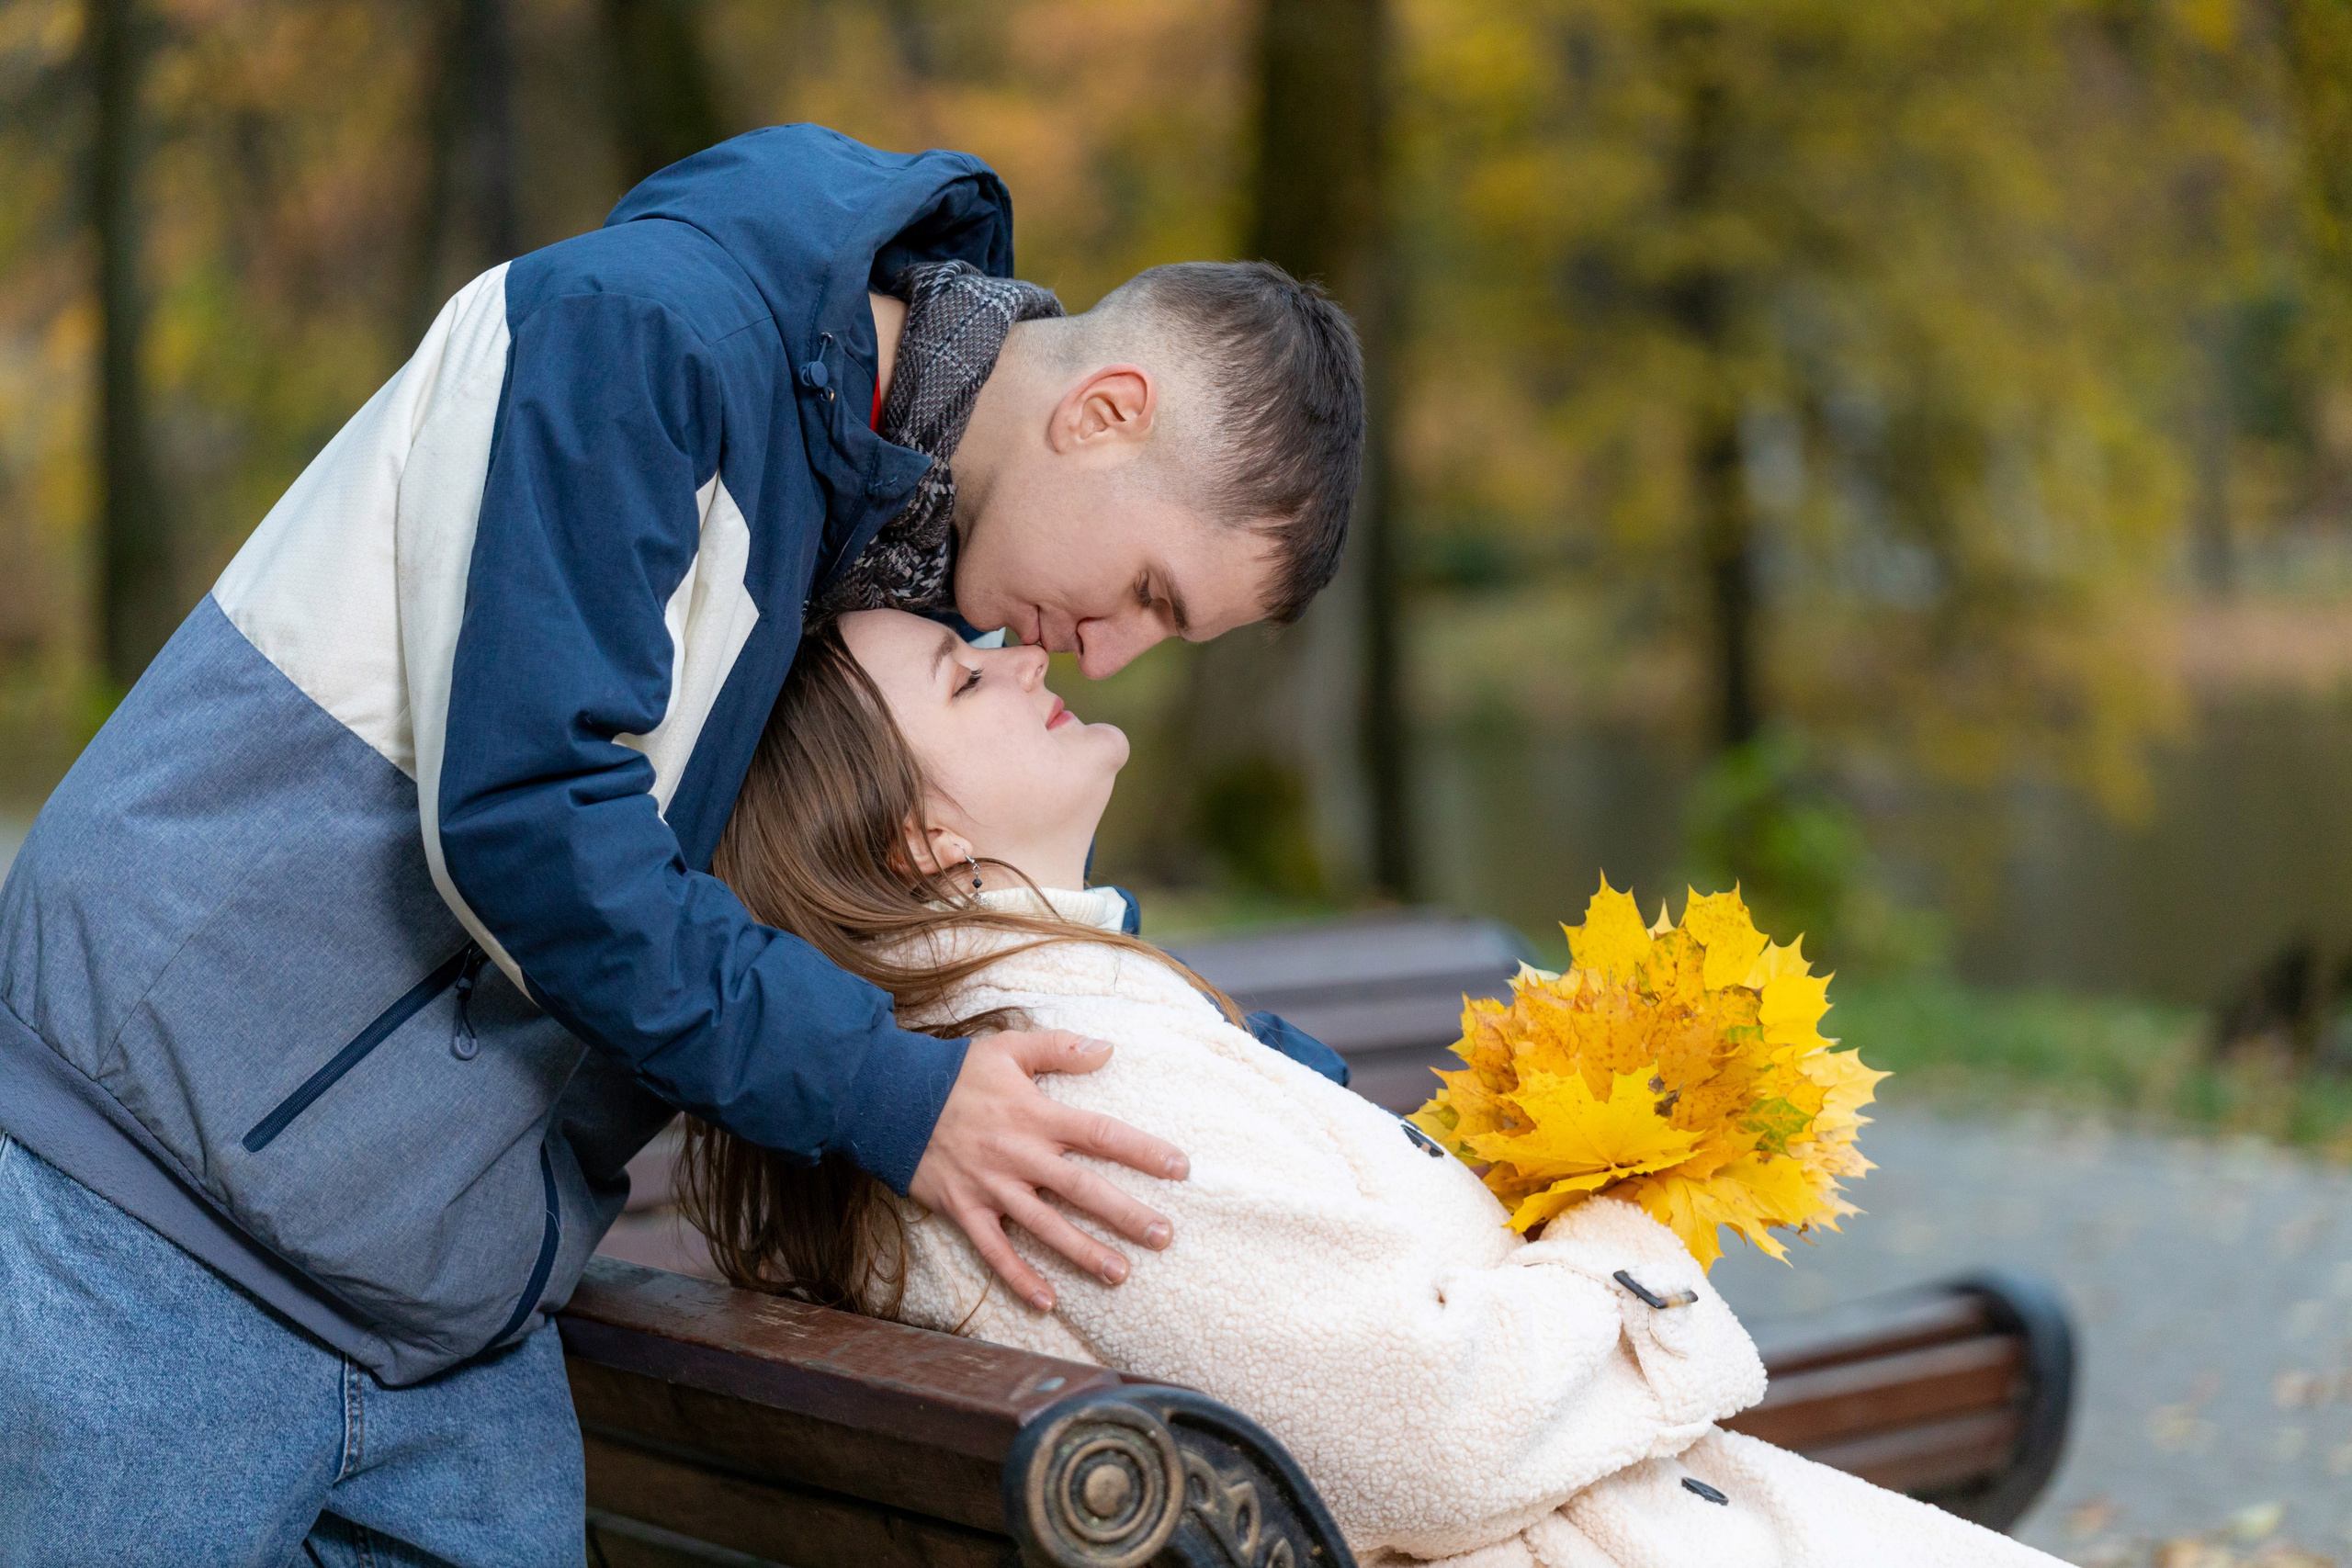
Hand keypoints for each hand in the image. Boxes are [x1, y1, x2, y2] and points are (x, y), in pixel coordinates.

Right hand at [908, 1029, 1188, 1311]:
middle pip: (1083, 1189)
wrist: (887, 1097)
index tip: (1180, 1168)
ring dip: (1084, 1252)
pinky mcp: (963, 1210)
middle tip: (1164, 1236)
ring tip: (1121, 1274)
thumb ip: (1059, 1048)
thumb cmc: (955, 1072)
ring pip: (1045, 1227)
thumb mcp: (1008, 1048)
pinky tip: (1048, 1303)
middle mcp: (1019, 1154)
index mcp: (1036, 1115)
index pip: (1101, 1134)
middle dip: (1126, 1214)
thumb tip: (1108, 1048)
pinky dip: (1019, 1278)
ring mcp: (990, 1187)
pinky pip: (995, 1251)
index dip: (1142, 1151)